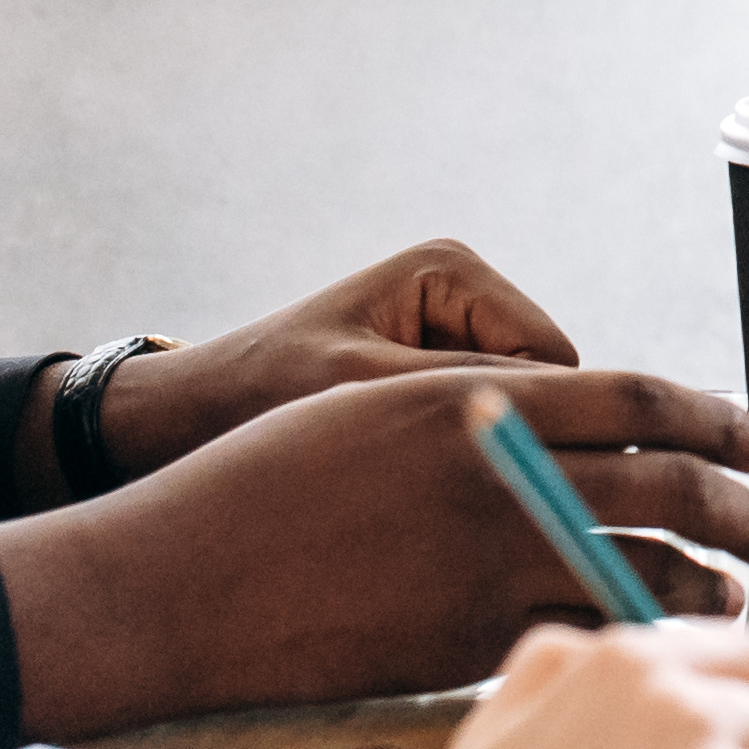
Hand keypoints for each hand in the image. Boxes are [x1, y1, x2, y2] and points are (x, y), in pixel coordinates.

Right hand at [0, 362, 748, 739]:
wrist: (179, 581)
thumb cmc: (264, 488)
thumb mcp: (378, 412)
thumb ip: (485, 420)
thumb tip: (579, 437)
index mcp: (481, 400)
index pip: (645, 400)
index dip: (721, 422)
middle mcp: (499, 477)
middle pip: (669, 487)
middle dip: (742, 510)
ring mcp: (484, 567)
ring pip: (641, 573)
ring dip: (705, 586)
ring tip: (737, 598)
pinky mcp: (464, 645)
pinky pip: (581, 639)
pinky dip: (632, 641)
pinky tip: (652, 651)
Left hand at [103, 239, 578, 483]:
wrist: (182, 423)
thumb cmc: (257, 396)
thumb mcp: (364, 391)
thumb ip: (468, 393)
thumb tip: (566, 418)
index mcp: (451, 270)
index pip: (554, 361)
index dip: (530, 426)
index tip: (462, 471)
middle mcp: (463, 295)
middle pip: (546, 391)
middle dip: (503, 439)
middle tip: (423, 474)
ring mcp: (450, 339)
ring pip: (523, 423)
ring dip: (477, 457)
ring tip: (399, 471)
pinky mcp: (433, 382)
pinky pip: (485, 436)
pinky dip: (452, 465)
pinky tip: (398, 478)